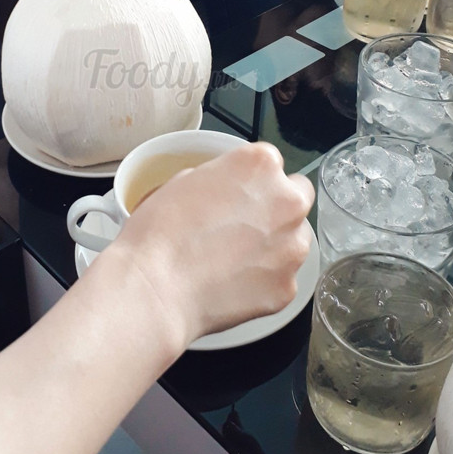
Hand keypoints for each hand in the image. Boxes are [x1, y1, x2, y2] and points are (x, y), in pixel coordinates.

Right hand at [107, 143, 314, 347]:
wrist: (156, 288)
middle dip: (276, 208)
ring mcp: (293, 247)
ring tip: (233, 261)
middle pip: (296, 197)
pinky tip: (231, 285)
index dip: (251, 181)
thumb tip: (228, 191)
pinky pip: (281, 278)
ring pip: (294, 240)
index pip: (271, 164)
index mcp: (261, 165)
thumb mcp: (185, 180)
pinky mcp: (288, 287)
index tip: (236, 195)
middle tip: (242, 226)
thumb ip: (222, 178)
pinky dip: (263, 281)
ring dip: (274, 245)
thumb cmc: (160, 231)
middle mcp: (288, 202)